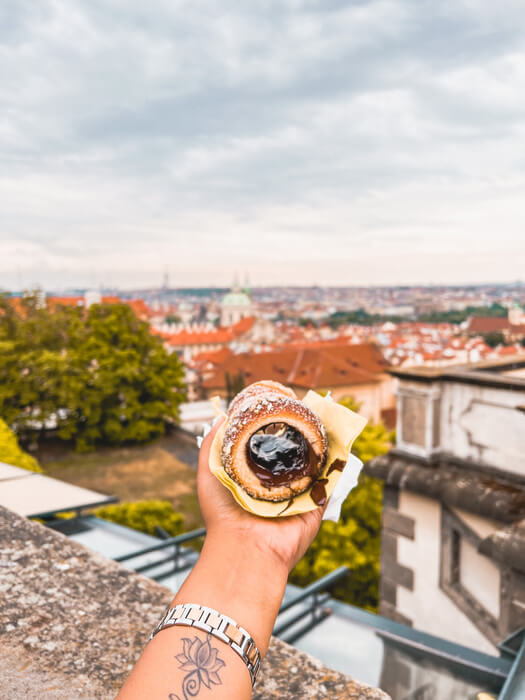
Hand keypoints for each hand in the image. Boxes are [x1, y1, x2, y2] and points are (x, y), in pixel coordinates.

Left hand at [197, 417, 324, 572]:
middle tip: (307, 411)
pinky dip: (337, 463)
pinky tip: (340, 443)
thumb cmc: (222, 514)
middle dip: (301, 434)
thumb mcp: (208, 472)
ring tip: (326, 420)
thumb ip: (213, 444)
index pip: (268, 449)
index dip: (275, 429)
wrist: (243, 548)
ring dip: (322, 445)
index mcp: (255, 478)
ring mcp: (299, 495)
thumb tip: (223, 416)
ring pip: (316, 464)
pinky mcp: (316, 505)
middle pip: (294, 454)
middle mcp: (278, 486)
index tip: (281, 406)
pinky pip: (330, 482)